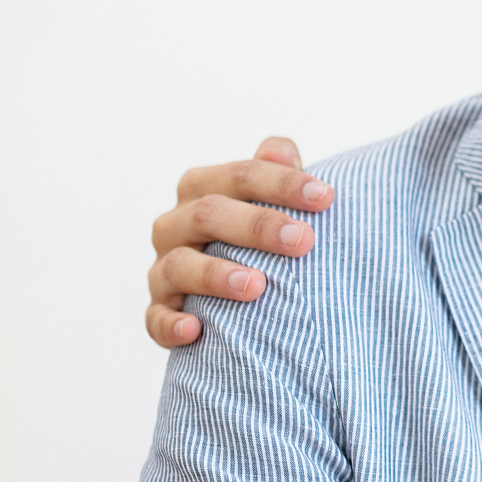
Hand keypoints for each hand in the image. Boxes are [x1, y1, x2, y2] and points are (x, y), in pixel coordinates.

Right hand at [147, 137, 334, 348]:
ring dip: (216, 275)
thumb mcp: (268, 201)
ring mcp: (163, 269)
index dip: (282, 183)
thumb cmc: (256, 236)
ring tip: (257, 286)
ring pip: (180, 265)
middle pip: (209, 214)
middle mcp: (175, 225)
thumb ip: (275, 172)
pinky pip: (156, 318)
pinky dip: (171, 325)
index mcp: (202, 189)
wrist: (230, 292)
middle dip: (257, 226)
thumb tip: (284, 151)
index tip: (326, 197)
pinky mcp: (159, 311)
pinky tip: (196, 330)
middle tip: (303, 241)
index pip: (241, 175)